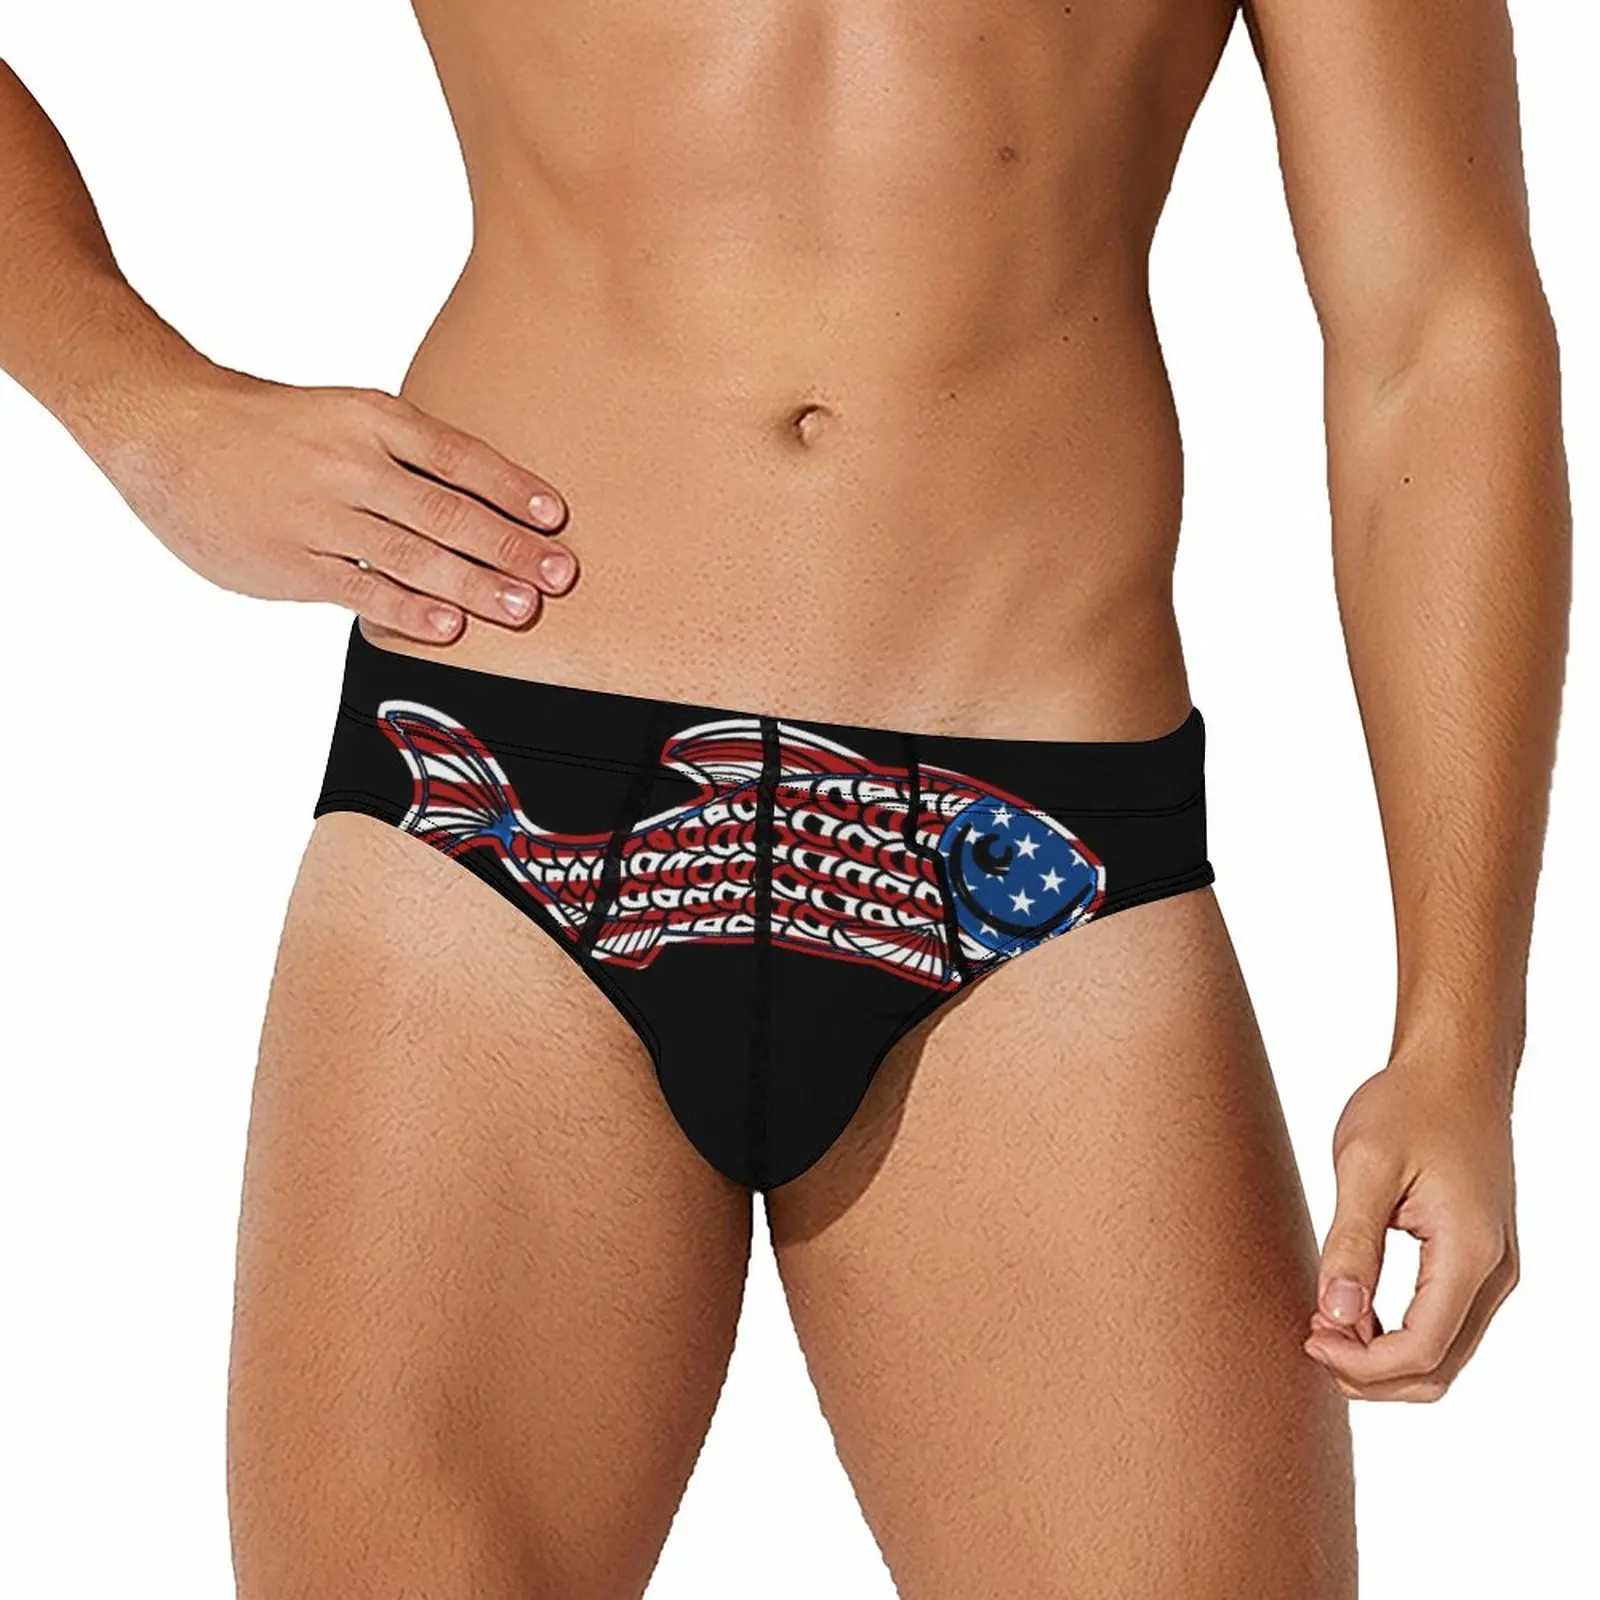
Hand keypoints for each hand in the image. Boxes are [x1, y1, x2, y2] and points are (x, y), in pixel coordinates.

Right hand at [98, 362, 576, 641]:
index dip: (512, 487)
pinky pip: (359, 590)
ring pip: (410, 553)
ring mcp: (318, 514)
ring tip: (522, 608)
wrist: (164, 429)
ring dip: (473, 584)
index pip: (457, 454)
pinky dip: (407, 611)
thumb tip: (485, 501)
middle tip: (560, 575)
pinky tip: (449, 628)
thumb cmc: (270, 428)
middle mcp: (349, 463)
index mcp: (369, 417)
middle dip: (509, 546)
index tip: (557, 517)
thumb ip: (404, 454)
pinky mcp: (291, 561)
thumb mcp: (341, 415)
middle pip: (445, 510)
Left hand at [1304, 1054, 1518, 1400]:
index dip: (1361, 1362)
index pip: (1422, 1350)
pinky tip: (1350, 1309)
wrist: (1454, 1071)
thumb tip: (1337, 1314)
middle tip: (1310, 1338)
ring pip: (1445, 1355)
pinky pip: (1446, 1325)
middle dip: (1371, 1373)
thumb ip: (1352, 1241)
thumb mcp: (1365, 1164)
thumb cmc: (1408, 1106)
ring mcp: (1493, 1271)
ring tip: (1324, 1325)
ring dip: (1384, 1360)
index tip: (1309, 1334)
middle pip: (1439, 1369)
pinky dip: (1400, 1336)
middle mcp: (1494, 1274)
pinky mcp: (1479, 1261)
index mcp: (1470, 1252)